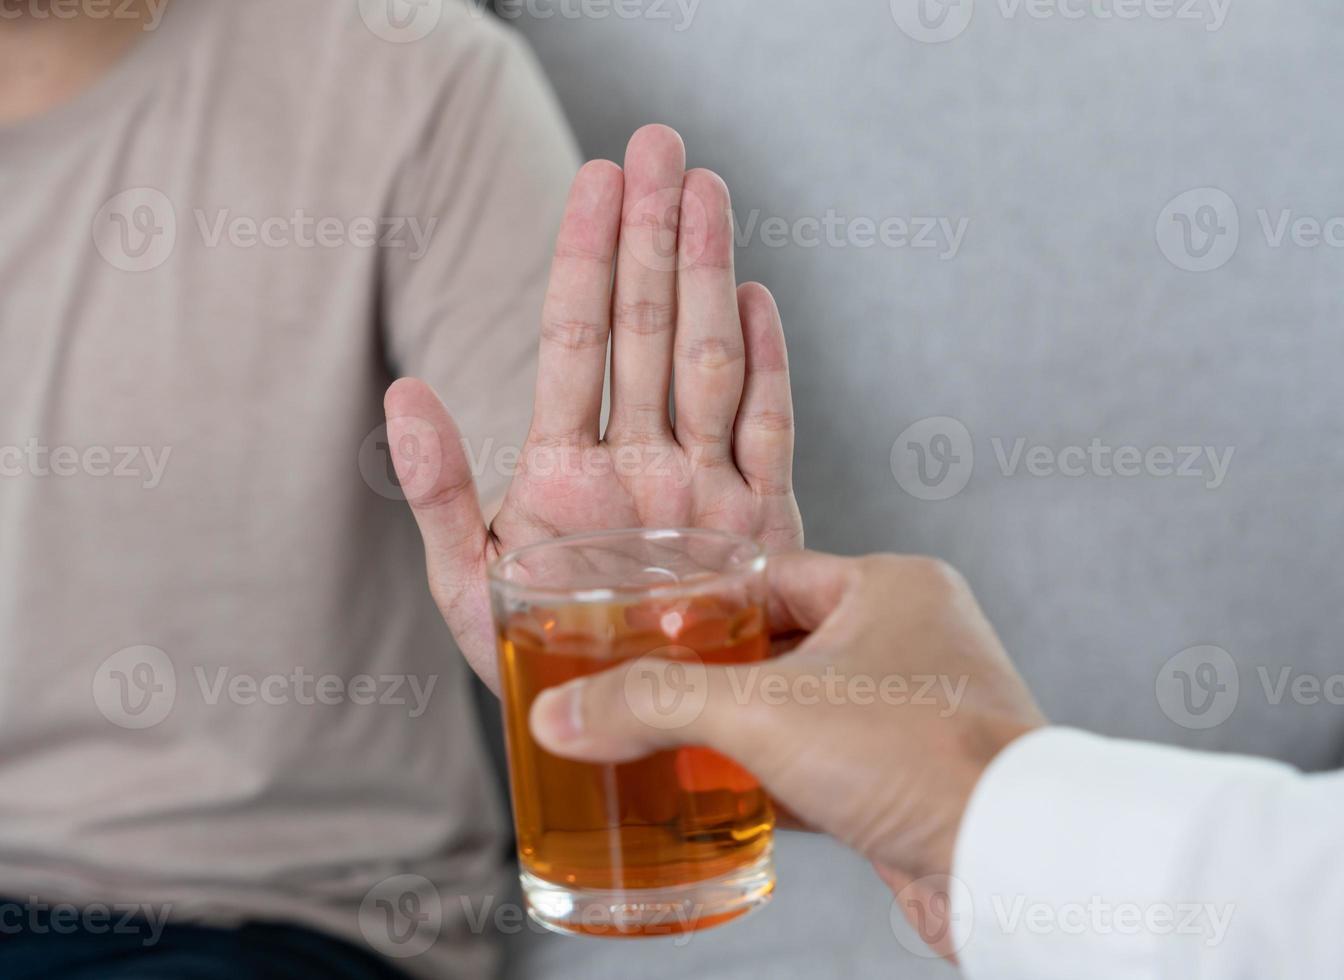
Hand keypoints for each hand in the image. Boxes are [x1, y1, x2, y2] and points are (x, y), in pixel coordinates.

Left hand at [384, 126, 802, 693]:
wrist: (631, 743)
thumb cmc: (541, 667)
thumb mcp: (469, 592)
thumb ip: (443, 496)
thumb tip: (400, 396)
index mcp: (568, 471)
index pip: (575, 340)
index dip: (584, 257)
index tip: (595, 178)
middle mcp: (641, 464)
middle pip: (647, 329)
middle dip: (652, 236)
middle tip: (659, 144)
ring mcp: (703, 489)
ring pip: (709, 360)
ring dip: (710, 274)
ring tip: (706, 191)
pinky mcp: (761, 527)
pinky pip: (768, 433)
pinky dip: (769, 366)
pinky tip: (759, 295)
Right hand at [526, 551, 1045, 954]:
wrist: (1008, 860)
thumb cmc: (920, 756)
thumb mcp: (764, 711)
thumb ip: (655, 702)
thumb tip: (563, 713)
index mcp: (891, 587)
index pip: (768, 576)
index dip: (698, 604)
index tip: (637, 630)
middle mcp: (911, 639)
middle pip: (779, 645)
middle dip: (711, 675)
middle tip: (641, 691)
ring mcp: (915, 712)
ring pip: (801, 711)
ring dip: (739, 734)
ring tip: (666, 747)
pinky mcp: (911, 779)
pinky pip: (825, 768)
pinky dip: (773, 782)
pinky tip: (720, 804)